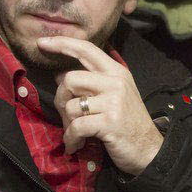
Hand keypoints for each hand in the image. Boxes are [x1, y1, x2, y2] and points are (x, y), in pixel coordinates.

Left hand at [38, 36, 163, 176]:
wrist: (149, 149)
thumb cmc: (128, 122)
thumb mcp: (114, 96)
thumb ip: (91, 82)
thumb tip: (59, 74)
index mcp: (116, 72)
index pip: (86, 49)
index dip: (62, 43)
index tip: (42, 42)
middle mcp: (116, 82)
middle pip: (70, 79)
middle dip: (61, 99)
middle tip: (68, 117)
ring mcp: (114, 101)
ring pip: (71, 105)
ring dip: (67, 124)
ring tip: (75, 134)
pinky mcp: (109, 122)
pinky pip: (76, 127)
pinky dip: (71, 139)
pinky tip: (76, 144)